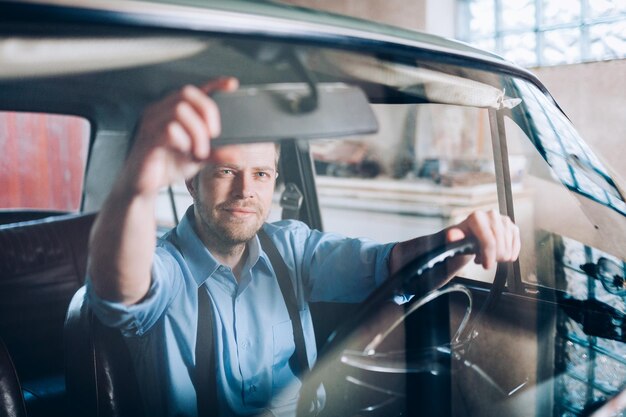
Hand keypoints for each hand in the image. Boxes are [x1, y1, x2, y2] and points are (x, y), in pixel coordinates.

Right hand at [125, 77, 238, 194]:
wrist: (144, 186)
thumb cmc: (166, 166)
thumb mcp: (198, 158)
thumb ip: (216, 152)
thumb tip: (236, 151)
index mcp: (174, 111)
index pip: (195, 90)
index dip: (214, 84)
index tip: (232, 84)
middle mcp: (161, 111)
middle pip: (187, 93)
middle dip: (207, 110)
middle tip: (214, 134)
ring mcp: (152, 122)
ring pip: (179, 110)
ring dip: (197, 131)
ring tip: (200, 150)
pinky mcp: (147, 137)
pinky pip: (168, 129)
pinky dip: (184, 140)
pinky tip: (186, 152)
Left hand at [446, 209, 519, 269]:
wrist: (470, 236)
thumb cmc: (463, 239)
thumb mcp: (454, 240)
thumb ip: (453, 238)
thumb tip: (452, 236)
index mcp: (477, 217)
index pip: (489, 242)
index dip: (489, 257)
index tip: (486, 266)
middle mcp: (492, 215)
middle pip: (500, 246)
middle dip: (493, 258)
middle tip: (483, 259)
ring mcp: (504, 220)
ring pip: (508, 248)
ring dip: (499, 257)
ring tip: (487, 254)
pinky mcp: (513, 227)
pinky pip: (516, 247)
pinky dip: (509, 255)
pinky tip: (498, 254)